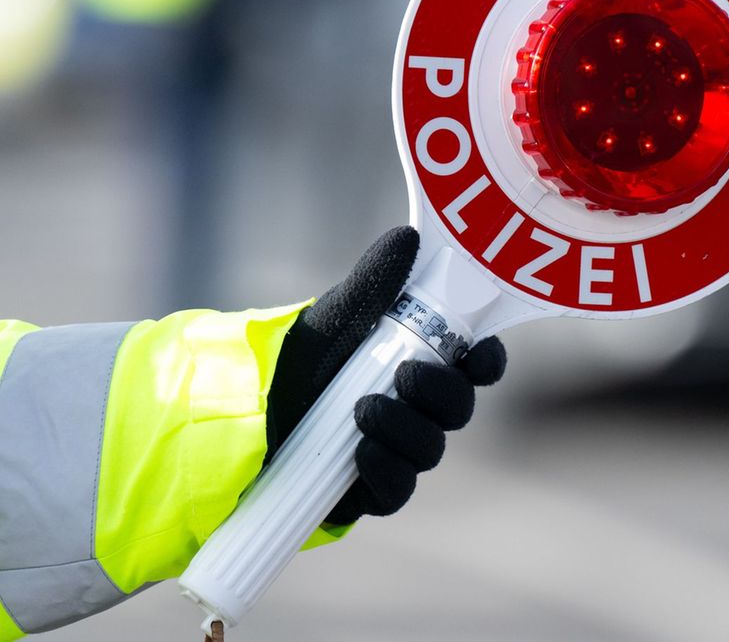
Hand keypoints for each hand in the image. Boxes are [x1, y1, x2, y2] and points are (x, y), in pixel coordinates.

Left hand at [269, 226, 506, 524]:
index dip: (487, 360)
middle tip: (406, 376)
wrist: (241, 411)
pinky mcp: (372, 488)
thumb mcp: (335, 316)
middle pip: (459, 408)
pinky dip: (385, 469)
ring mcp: (398, 449)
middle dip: (443, 393)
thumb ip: (374, 282)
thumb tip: (408, 239)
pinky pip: (398, 489)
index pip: (475, 364)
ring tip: (365, 410)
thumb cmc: (296, 358)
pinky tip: (363, 452)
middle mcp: (417, 408)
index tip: (477, 354)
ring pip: (431, 449)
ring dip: (406, 429)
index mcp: (421, 361)